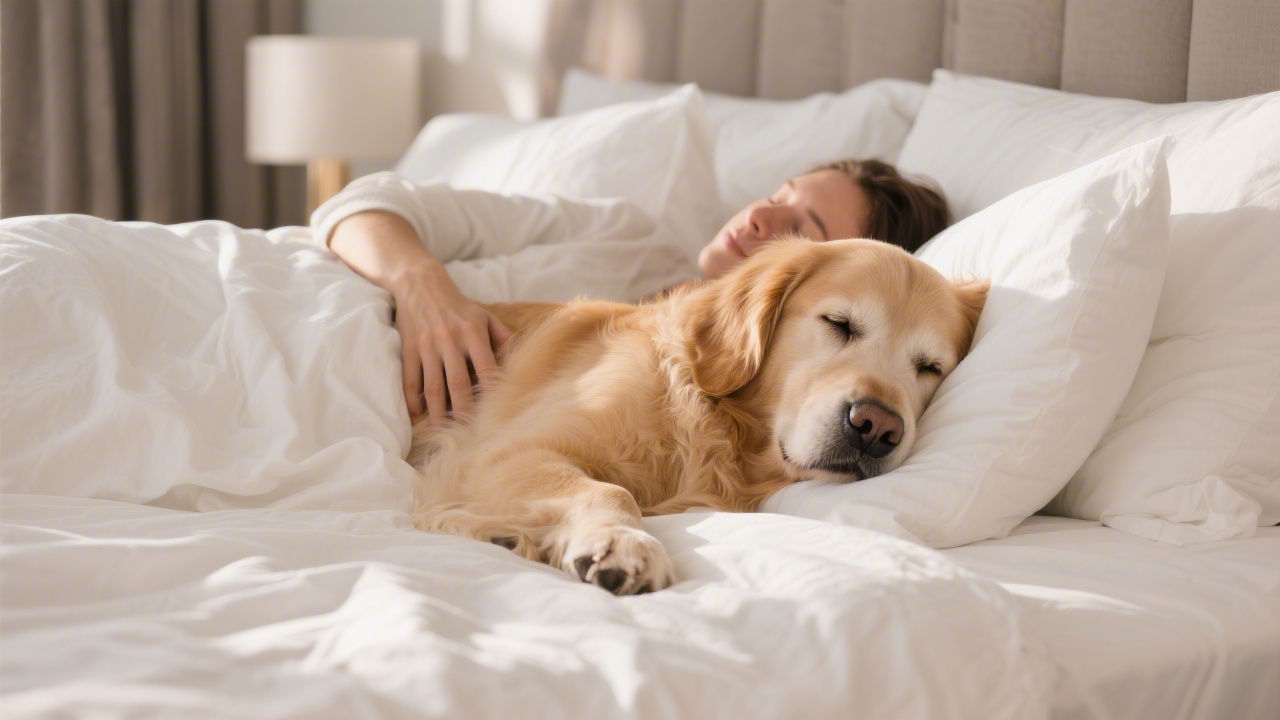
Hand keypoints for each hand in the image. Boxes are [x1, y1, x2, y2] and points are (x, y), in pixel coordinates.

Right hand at [391, 261, 512, 422]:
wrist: (420, 285)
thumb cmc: (459, 306)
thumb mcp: (485, 316)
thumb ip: (504, 337)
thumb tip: (522, 360)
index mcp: (473, 333)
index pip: (486, 368)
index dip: (491, 392)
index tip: (496, 413)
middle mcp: (450, 341)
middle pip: (458, 383)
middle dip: (464, 411)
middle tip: (470, 434)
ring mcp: (427, 347)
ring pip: (433, 387)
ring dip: (438, 412)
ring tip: (443, 431)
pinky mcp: (409, 350)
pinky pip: (410, 379)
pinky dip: (412, 400)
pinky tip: (417, 417)